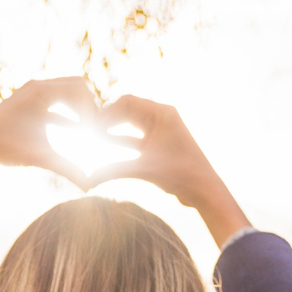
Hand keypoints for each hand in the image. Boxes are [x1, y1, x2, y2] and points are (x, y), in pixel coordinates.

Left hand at [0, 78, 100, 189]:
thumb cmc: (4, 147)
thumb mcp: (40, 157)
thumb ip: (67, 168)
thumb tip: (89, 187)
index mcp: (42, 91)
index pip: (81, 89)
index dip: (92, 109)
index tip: (96, 131)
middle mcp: (37, 87)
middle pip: (76, 86)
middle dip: (88, 106)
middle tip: (95, 128)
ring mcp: (30, 93)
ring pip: (64, 94)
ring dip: (77, 110)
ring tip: (88, 130)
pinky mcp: (26, 103)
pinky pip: (52, 103)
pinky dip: (65, 115)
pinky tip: (74, 131)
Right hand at [92, 95, 250, 247]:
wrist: (203, 190)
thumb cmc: (180, 174)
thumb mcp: (144, 168)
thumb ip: (114, 170)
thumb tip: (88, 180)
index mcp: (162, 113)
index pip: (128, 101)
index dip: (107, 110)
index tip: (91, 122)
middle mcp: (162, 118)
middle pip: (128, 110)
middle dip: (108, 118)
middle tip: (88, 128)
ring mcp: (161, 131)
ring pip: (131, 124)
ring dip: (113, 129)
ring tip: (93, 134)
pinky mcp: (159, 145)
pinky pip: (135, 138)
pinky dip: (121, 140)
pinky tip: (105, 142)